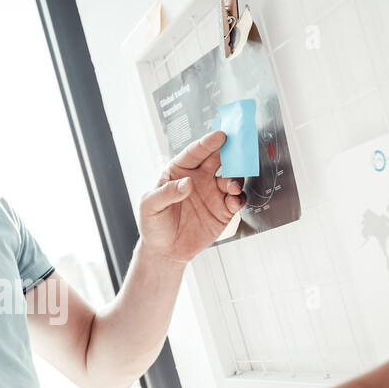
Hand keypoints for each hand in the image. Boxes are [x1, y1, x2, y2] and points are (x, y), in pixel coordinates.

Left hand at [138, 130, 244, 263]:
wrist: (165, 251)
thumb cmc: (153, 224)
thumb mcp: (150, 206)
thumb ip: (166, 192)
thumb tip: (187, 182)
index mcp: (179, 171)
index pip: (195, 153)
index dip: (208, 143)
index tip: (220, 136)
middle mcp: (199, 178)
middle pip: (218, 159)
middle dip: (229, 152)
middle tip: (238, 150)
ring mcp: (212, 193)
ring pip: (231, 178)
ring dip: (235, 178)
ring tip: (231, 186)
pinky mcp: (223, 210)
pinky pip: (236, 199)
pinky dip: (238, 198)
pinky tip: (233, 201)